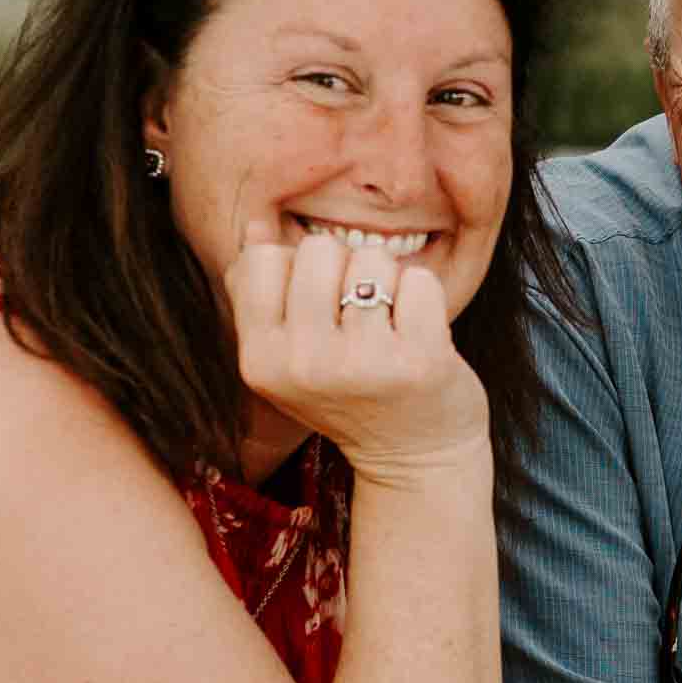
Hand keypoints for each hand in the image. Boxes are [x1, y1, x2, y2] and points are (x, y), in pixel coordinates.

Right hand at [228, 221, 488, 482]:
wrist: (414, 459)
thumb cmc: (350, 394)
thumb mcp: (287, 355)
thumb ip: (261, 290)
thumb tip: (256, 223)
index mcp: (259, 361)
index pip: (263, 258)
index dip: (296, 271)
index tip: (318, 309)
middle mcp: (303, 365)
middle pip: (318, 249)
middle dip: (345, 269)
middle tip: (360, 318)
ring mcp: (362, 364)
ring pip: (371, 258)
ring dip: (387, 282)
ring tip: (389, 328)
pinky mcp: (419, 362)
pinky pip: (419, 280)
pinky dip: (424, 298)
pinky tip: (419, 335)